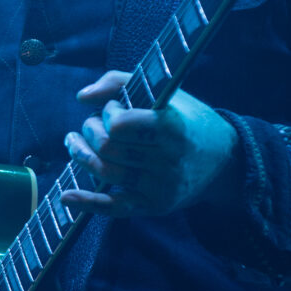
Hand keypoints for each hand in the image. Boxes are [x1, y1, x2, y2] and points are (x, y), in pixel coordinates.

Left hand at [62, 70, 241, 217]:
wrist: (225, 160)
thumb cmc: (188, 119)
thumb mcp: (164, 92)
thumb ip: (119, 82)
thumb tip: (82, 97)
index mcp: (172, 127)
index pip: (119, 125)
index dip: (108, 114)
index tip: (114, 108)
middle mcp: (168, 159)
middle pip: (108, 149)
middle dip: (90, 132)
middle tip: (92, 125)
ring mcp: (161, 186)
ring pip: (105, 173)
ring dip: (81, 156)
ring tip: (75, 143)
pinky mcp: (154, 206)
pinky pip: (115, 208)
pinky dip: (87, 203)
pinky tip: (66, 196)